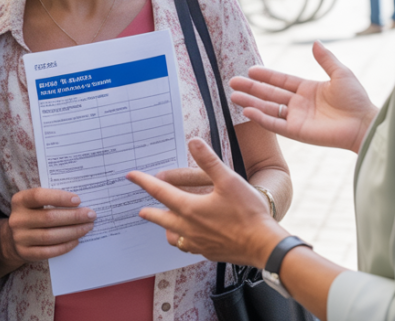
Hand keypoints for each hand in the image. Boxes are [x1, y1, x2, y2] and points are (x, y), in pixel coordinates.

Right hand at [4, 187, 95, 263]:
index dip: (59, 197)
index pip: (39, 196)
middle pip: (49, 218)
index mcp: (20, 201)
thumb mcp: (36, 203)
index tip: (78, 200)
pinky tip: (76, 240)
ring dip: (73, 231)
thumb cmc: (33, 214)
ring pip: (50, 236)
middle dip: (73, 216)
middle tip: (91, 215)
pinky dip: (65, 246)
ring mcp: (20, 238)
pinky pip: (48, 251)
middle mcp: (17, 219)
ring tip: (87, 227)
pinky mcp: (25, 253)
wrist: (14, 238)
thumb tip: (80, 203)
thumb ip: (52, 199)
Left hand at [128, 138, 284, 267]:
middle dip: (149, 212)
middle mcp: (189, 227)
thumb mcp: (228, 179)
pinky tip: (188, 239)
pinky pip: (188, 247)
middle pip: (161, 218)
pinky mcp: (208, 252)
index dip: (143, 182)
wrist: (262, 244)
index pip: (159, 192)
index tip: (131, 176)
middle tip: (140, 210)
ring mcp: (197, 243)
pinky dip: (182, 241)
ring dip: (165, 228)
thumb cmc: (247, 213)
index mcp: (189, 208)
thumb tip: (194, 142)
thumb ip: (209, 160)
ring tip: (164, 224)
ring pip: (173, 236)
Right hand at [230, 41, 377, 153]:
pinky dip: (261, 118)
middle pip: (270, 94)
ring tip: (233, 96)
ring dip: (251, 102)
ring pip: (269, 109)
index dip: (266, 76)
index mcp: (308, 89)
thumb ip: (326, 59)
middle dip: (252, 88)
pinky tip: (247, 110)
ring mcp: (297, 118)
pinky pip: (275, 124)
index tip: (250, 69)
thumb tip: (315, 42)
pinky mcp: (297, 132)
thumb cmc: (356, 99)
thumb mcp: (341, 73)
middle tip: (233, 82)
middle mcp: (299, 104)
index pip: (281, 81)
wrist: (363, 123)